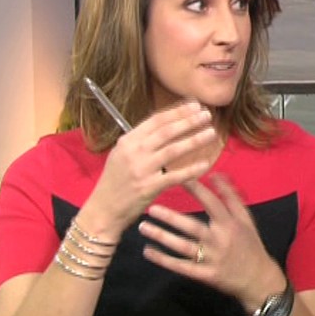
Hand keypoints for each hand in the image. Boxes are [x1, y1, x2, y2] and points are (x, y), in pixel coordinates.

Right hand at [77, 100, 217, 239]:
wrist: (103, 210)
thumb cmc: (115, 182)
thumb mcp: (121, 155)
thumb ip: (141, 141)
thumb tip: (167, 125)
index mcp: (127, 141)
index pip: (156, 120)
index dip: (177, 111)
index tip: (194, 105)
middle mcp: (134, 152)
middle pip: (166, 131)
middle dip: (189, 121)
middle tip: (207, 114)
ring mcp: (141, 170)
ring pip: (173, 150)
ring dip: (194, 140)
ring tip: (211, 132)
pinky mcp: (148, 188)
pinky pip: (175, 176)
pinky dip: (191, 169)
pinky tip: (206, 164)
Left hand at [138, 173, 281, 304]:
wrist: (258, 278)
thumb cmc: (250, 244)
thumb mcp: (246, 219)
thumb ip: (231, 197)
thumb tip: (216, 174)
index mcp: (230, 224)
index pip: (211, 203)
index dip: (196, 190)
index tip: (178, 178)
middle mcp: (220, 240)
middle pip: (192, 227)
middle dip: (170, 217)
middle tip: (150, 208)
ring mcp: (211, 259)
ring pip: (183, 247)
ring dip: (162, 236)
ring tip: (143, 226)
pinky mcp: (205, 275)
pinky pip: (181, 267)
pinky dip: (164, 260)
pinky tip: (148, 251)